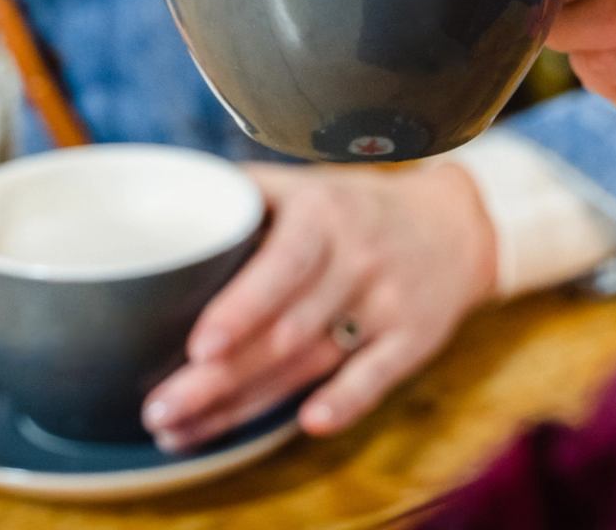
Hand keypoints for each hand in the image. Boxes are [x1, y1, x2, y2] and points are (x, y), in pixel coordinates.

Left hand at [141, 163, 495, 450]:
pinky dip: (344, 402)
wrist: (455, 225)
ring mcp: (387, 304)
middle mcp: (357, 260)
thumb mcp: (308, 184)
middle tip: (160, 410)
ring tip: (186, 430)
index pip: (281, 267)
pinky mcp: (412, 342)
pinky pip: (376, 378)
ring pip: (312, 363)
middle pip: (284, 330)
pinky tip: (307, 424)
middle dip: (218, 378)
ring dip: (248, 403)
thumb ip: (244, 194)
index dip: (240, 310)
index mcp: (323, 215)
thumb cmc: (356, 207)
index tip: (199, 347)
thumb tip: (169, 197)